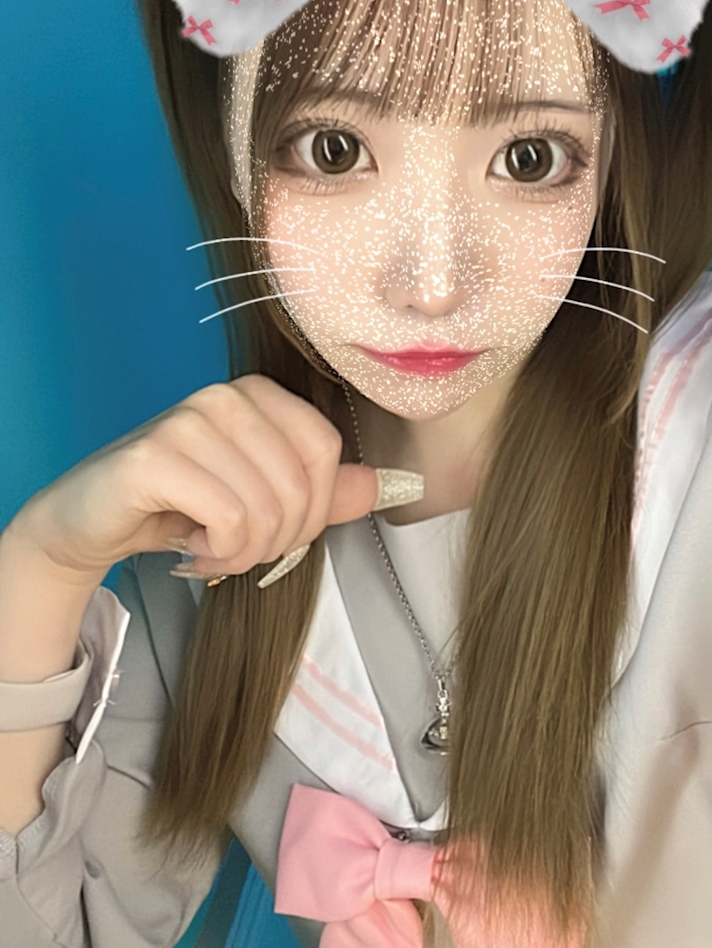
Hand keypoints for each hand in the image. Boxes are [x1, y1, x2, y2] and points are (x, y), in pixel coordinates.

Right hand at [11, 375, 419, 582]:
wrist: (92, 520)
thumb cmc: (180, 506)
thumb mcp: (260, 500)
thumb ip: (321, 492)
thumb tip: (381, 484)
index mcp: (258, 396)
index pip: (326, 449)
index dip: (314, 508)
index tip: (279, 531)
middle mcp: (225, 396)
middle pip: (300, 484)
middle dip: (278, 538)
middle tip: (239, 548)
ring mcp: (188, 420)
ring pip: (265, 507)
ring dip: (244, 551)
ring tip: (213, 546)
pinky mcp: (155, 456)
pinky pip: (229, 518)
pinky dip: (218, 552)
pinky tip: (191, 543)